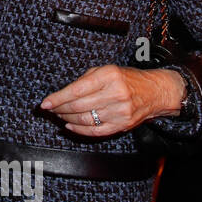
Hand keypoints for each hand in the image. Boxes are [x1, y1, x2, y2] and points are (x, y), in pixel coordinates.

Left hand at [40, 65, 185, 136]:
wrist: (155, 92)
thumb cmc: (128, 79)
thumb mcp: (106, 70)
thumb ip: (85, 80)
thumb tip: (62, 94)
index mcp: (109, 76)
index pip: (76, 90)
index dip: (58, 98)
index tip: (45, 103)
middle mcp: (115, 94)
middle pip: (78, 106)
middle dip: (60, 109)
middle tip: (51, 109)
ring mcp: (119, 112)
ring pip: (84, 120)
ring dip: (67, 119)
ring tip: (60, 115)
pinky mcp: (122, 125)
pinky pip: (95, 131)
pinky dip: (79, 130)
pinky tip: (70, 126)